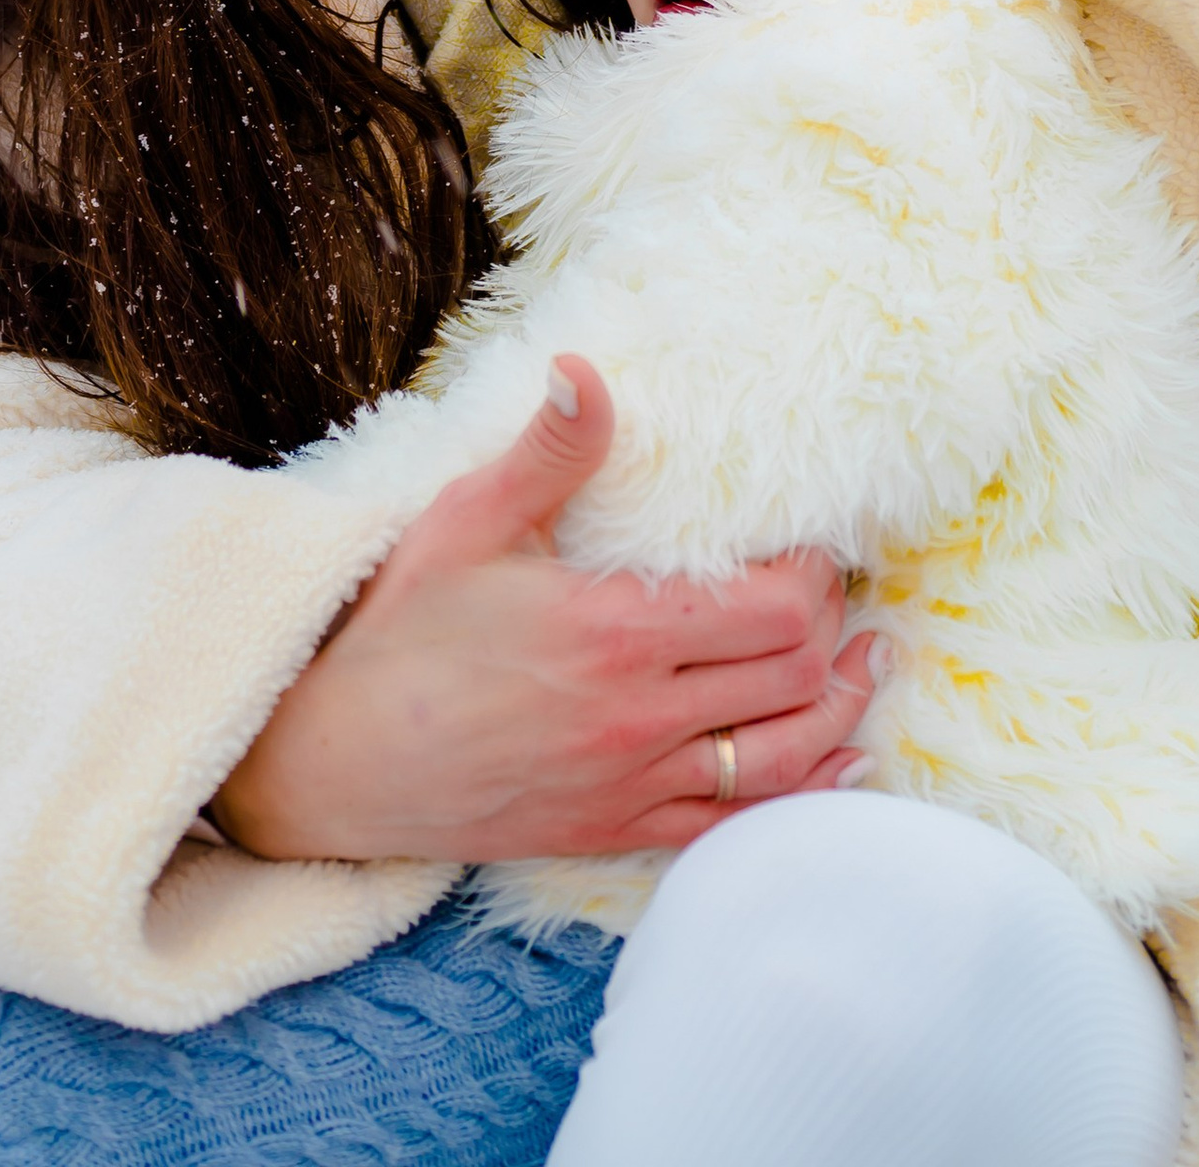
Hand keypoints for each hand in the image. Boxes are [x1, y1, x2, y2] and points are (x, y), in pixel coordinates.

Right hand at [212, 360, 881, 863]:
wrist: (336, 761)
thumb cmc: (399, 632)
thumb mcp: (468, 523)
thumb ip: (548, 452)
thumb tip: (587, 369)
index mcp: (613, 634)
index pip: (772, 613)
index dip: (814, 577)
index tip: (812, 544)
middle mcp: (637, 720)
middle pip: (792, 681)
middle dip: (831, 630)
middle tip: (836, 590)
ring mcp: (630, 785)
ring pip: (780, 761)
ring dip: (837, 711)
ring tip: (863, 665)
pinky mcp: (614, 829)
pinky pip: (733, 824)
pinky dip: (796, 792)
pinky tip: (825, 763)